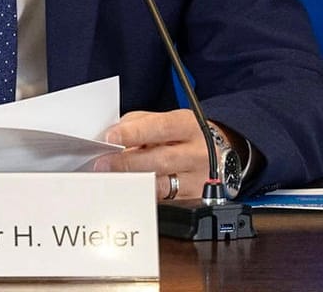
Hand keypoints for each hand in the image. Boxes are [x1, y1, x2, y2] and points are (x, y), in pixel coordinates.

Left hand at [93, 109, 216, 201]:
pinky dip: (140, 196)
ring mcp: (197, 180)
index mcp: (188, 126)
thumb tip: (112, 136)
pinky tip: (125, 193)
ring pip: (161, 185)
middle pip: (161, 159)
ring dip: (131, 182)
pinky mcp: (192, 200)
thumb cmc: (184, 136)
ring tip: (110, 180)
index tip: (110, 138)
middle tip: (103, 164)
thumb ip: (139, 124)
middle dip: (127, 162)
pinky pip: (163, 201)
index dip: (134, 133)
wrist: (219, 155)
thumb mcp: (167, 120)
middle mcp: (197, 153)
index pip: (161, 127)